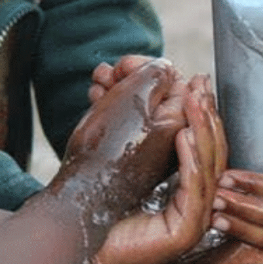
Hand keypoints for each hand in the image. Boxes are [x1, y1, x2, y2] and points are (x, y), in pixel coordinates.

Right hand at [54, 59, 186, 221]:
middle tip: (106, 75)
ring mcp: (152, 152)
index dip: (145, 66)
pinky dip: (112, 110)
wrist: (82, 197)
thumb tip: (168, 70)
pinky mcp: (132, 161)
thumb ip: (157, 75)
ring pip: (138, 108)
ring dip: (116, 90)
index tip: (121, 66)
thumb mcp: (135, 97)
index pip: (173, 80)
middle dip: (129, 77)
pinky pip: (128, 127)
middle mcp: (172, 141)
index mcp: (181, 125)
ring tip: (95, 86)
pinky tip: (94, 101)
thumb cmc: (108, 146)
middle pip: (157, 94)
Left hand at [72, 75, 226, 263]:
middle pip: (215, 156)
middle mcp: (196, 207)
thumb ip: (148, 141)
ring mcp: (193, 223)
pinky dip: (192, 161)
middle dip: (209, 117)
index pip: (206, 150)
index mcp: (186, 192)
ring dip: (203, 132)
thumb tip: (160, 102)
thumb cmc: (94, 207)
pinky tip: (184, 134)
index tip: (198, 84)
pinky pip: (195, 191)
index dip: (205, 116)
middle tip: (201, 84)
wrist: (77, 248)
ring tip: (194, 102)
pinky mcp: (183, 234)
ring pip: (210, 170)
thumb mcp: (126, 162)